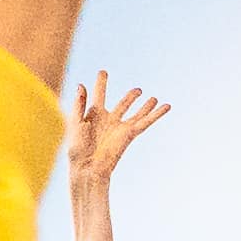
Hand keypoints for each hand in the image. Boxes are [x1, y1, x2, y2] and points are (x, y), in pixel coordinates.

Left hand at [61, 76, 168, 232]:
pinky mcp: (129, 134)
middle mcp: (109, 120)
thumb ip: (79, 104)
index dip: (101, 83)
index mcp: (93, 115)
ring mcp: (120, 127)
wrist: (87, 168)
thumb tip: (81, 85)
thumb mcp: (75, 123)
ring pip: (137, 113)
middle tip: (137, 90)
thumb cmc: (77, 149)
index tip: (103, 72)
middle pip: (123, 104)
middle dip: (130, 97)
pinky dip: (156, 114)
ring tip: (153, 98)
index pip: (99, 95)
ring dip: (145, 106)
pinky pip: (145, 122)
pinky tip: (166, 106)